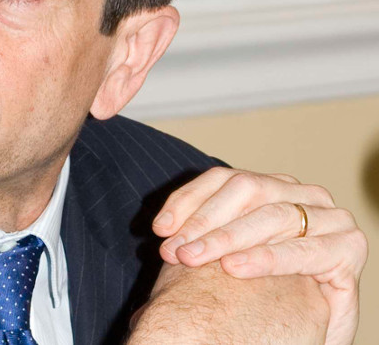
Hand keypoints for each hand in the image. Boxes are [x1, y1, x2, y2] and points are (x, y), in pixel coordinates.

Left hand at [151, 167, 367, 344]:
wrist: (312, 326)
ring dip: (226, 237)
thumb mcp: (229, 252)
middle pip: (244, 190)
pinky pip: (302, 250)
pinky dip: (265, 258)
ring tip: (193, 258)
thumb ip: (203, 232)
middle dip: (202, 221)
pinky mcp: (349, 249)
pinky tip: (234, 269)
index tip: (159, 229)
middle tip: (173, 251)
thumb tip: (157, 229)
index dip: (187, 200)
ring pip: (271, 216)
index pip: (222, 179)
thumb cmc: (265, 288)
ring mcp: (331, 217)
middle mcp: (303, 193)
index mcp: (272, 185)